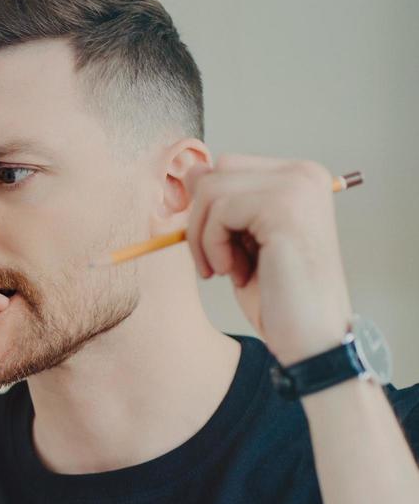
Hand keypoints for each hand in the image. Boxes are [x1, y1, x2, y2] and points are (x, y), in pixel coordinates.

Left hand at [184, 154, 353, 365]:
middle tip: (219, 263)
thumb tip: (193, 170)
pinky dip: (213, 248)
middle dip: (202, 221)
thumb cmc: (278, 295)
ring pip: (211, 190)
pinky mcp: (285, 206)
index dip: (208, 210)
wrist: (311, 336)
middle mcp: (304, 174)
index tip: (223, 250)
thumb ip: (223, 204)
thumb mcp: (242, 241)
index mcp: (299, 178)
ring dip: (205, 239)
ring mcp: (297, 187)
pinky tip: (237, 273)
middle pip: (216, 172)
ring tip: (229, 270)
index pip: (226, 167)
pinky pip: (219, 212)